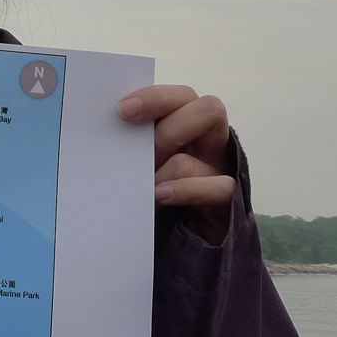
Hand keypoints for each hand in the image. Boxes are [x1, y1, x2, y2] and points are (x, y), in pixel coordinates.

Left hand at [117, 84, 235, 243]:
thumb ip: (134, 143)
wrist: (176, 239)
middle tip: (143, 154)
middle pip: (209, 109)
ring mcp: (220, 169)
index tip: (122, 110)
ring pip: (212, 148)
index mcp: (185, 124)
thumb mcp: (141, 162)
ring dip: (173, 165)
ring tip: (147, 184)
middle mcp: (209, 140)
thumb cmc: (149, 189)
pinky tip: (161, 195)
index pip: (181, 96)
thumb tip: (109, 132)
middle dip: (171, 131)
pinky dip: (188, 190)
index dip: (155, 98)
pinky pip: (220, 188)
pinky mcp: (227, 201)